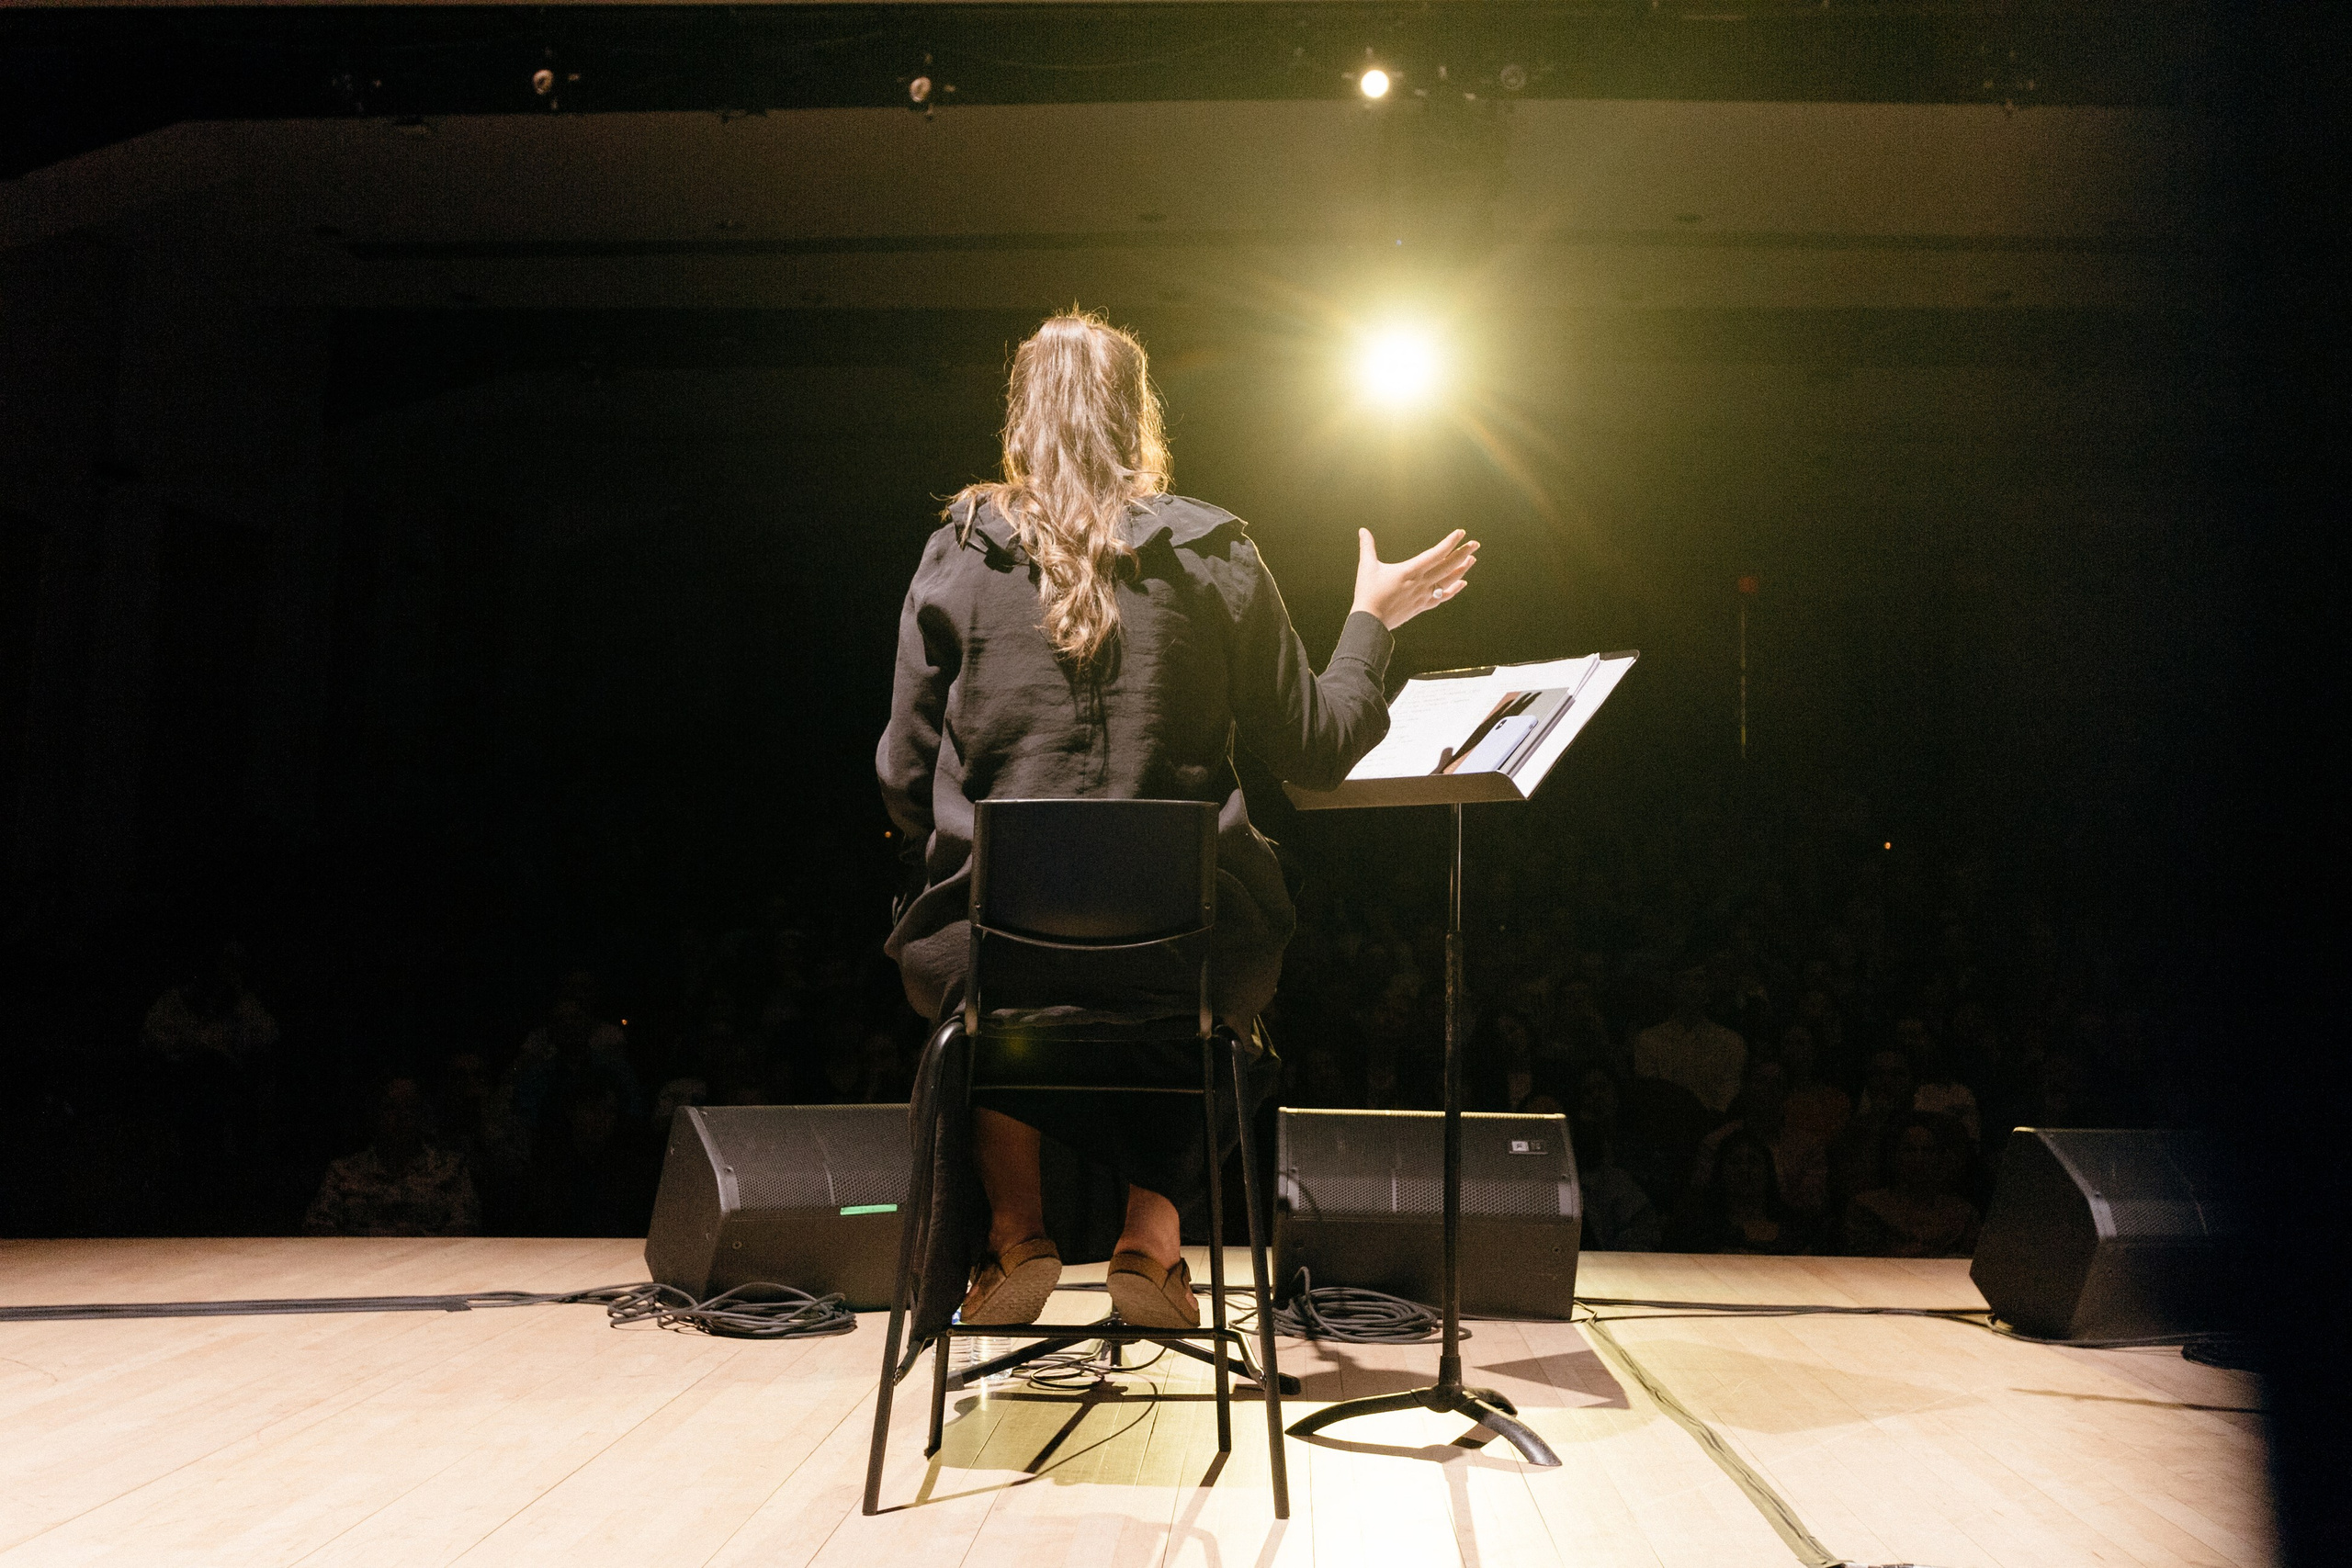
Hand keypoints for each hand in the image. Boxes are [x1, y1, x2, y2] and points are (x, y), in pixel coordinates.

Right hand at [1352, 528, 1478, 630]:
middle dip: (1463, 553)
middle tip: (1475, 544)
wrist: (1370, 621)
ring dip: (1462, 569)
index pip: (1436, 553)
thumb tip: (1362, 530)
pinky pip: (1443, 597)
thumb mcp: (1367, 567)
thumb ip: (1367, 546)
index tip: (1460, 533)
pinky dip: (1454, 589)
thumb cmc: (1368, 593)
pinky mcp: (1422, 606)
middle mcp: (1421, 582)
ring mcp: (1423, 595)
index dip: (1450, 542)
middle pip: (1448, 566)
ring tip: (1472, 559)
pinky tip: (1462, 583)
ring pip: (1449, 581)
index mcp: (1410, 570)